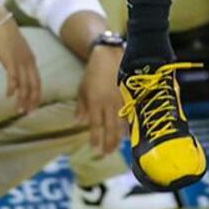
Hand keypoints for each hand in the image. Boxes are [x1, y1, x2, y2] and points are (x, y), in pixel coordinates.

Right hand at [0, 13, 40, 110]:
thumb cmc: (6, 36)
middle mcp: (28, 61)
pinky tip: (8, 96)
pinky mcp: (9, 59)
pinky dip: (12, 88)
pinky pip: (12, 77)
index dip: (36, 95)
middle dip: (32, 101)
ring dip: (21, 99)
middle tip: (28, 113)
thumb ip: (19, 61)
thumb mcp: (16, 50)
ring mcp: (19, 61)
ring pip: (24, 84)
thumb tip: (18, 72)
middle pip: (34, 85)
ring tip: (18, 109)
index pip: (37, 81)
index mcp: (31, 59)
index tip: (34, 107)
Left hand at [79, 41, 122, 155]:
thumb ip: (81, 107)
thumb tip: (79, 122)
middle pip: (110, 130)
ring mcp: (120, 101)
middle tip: (106, 154)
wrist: (109, 54)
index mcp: (95, 102)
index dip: (95, 139)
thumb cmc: (93, 72)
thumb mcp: (82, 89)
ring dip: (119, 139)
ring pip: (121, 125)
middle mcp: (108, 104)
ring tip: (116, 148)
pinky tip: (128, 134)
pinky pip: (130, 115)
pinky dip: (129, 127)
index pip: (95, 126)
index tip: (95, 148)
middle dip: (108, 144)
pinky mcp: (129, 97)